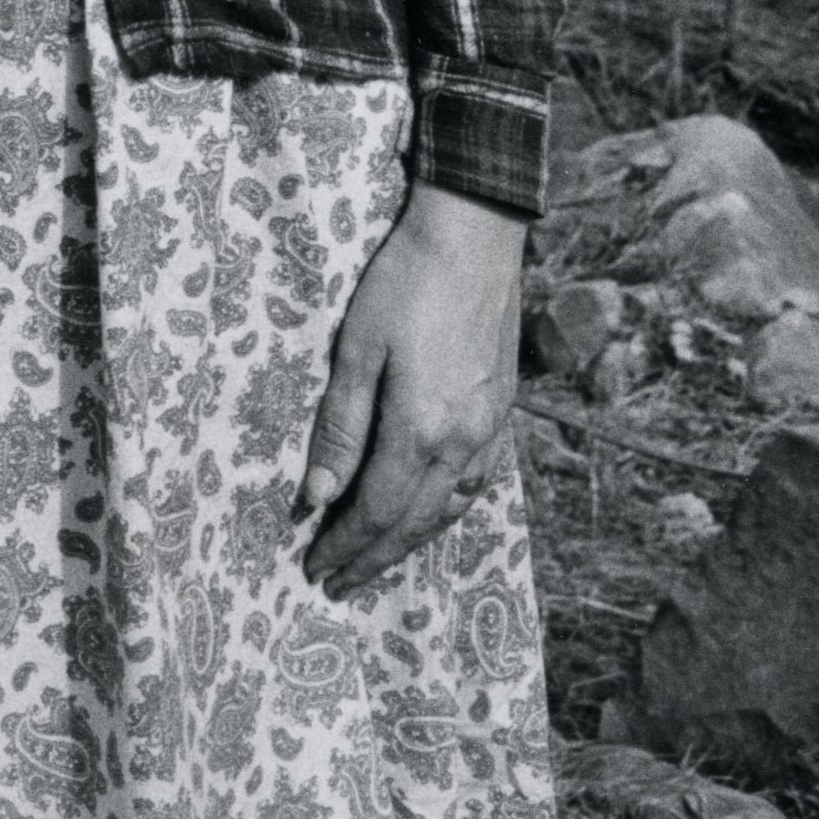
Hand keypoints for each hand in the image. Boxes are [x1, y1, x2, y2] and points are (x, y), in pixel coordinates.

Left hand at [299, 182, 525, 596]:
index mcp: (422, 430)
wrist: (474, 233)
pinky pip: (473, 484)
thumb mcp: (357, 349)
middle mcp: (463, 442)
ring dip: (410, 542)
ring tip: (376, 560)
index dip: (346, 545)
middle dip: (373, 558)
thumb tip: (316, 497)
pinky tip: (430, 512)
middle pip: (414, 523)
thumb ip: (341, 429)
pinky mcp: (502, 409)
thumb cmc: (403, 281)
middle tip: (337, 584)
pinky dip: (444, 511)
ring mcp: (490, 428)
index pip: (378, 512)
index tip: (315, 568)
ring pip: (449, 510)